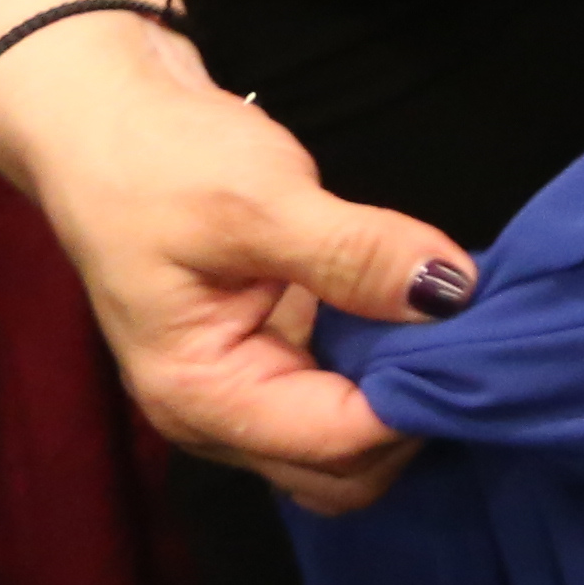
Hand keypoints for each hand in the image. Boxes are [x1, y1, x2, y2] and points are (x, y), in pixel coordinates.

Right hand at [0, 18, 466, 512]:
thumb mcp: (259, 200)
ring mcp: (245, 383)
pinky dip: (386, 362)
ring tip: (461, 325)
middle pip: (342, 469)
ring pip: (347, 436)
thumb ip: (355, 254)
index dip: (413, 405)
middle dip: (412, 416)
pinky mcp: (267, 348)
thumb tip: (451, 293)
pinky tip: (422, 310)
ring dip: (404, 392)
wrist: (104, 115)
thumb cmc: (158, 161)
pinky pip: (340, 385)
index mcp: (203, 397)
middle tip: (478, 337)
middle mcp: (221, 413)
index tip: (480, 345)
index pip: (336, 444)